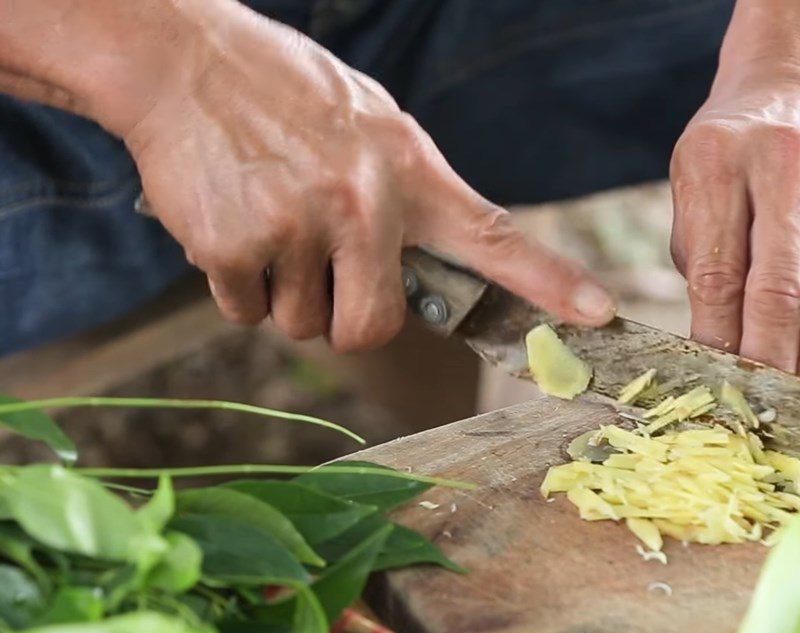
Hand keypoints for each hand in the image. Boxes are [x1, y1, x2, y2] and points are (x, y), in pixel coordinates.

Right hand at [114, 0, 612, 351]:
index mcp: (406, 171)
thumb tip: (410, 277)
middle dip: (346, 318)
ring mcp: (298, 228)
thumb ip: (400, 202)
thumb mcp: (367, 128)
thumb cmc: (281, 97)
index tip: (598, 313)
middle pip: (373, 329)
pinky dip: (236, 285)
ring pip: (303, 324)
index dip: (549, 282)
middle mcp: (363, 204)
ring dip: (285, 293)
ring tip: (266, 219)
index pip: (492, 237)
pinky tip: (227, 223)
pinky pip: (245, 313)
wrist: (179, 60)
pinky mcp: (235, 248)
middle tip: (320, 272)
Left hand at [670, 0, 799, 370]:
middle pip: (781, 286)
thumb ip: (704, 261)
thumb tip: (713, 337)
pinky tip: (797, 337)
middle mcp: (779, 168)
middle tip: (765, 398)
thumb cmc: (722, 151)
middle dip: (774, 351)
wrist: (778, 82)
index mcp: (715, 167)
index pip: (719, 275)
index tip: (715, 381)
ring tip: (786, 379)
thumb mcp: (692, 192)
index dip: (720, 338)